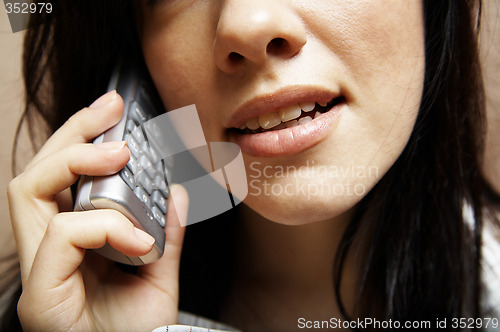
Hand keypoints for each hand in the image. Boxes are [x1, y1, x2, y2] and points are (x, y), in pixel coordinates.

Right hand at [8, 91, 187, 330]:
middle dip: (72, 132)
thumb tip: (176, 192)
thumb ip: (166, 233)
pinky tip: (138, 241)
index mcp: (71, 243)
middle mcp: (47, 251)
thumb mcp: (159, 273)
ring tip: (121, 154)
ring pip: (29, 189)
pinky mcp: (41, 295)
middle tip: (110, 110)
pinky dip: (105, 226)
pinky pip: (62, 234)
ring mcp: (40, 271)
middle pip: (37, 172)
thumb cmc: (139, 330)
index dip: (80, 138)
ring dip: (78, 162)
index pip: (59, 178)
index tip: (113, 111)